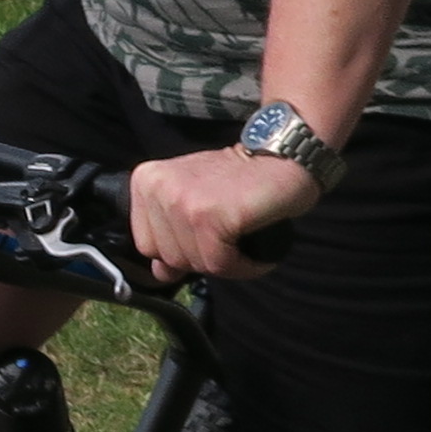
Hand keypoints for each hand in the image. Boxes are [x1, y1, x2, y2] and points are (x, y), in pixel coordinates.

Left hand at [127, 145, 321, 282]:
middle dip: (204, 258)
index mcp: (146, 180)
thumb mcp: (194, 199)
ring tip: (244, 239)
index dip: (181, 252)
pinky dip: (243, 267)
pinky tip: (255, 253)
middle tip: (230, 237)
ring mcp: (180, 200)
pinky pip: (219, 265)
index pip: (147, 246)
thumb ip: (170, 233)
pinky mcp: (208, 215)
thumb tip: (160, 273)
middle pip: (170, 258)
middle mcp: (156, 186)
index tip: (207, 237)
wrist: (284, 158)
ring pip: (194, 264)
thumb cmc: (241, 180)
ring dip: (227, 263)